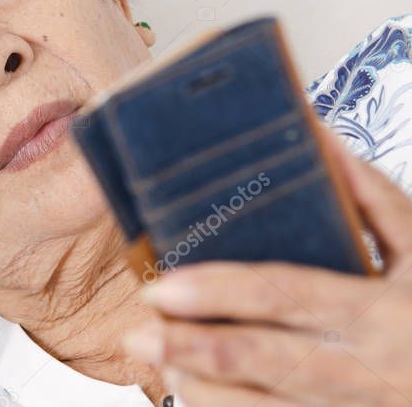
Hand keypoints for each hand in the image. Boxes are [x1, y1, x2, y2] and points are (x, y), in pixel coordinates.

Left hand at [123, 125, 411, 405]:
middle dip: (194, 349)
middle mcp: (367, 368)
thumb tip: (320, 137)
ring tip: (161, 362)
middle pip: (265, 358)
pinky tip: (199, 392)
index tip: (163, 287)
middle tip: (137, 334)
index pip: (286, 294)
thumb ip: (375, 199)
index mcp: (381, 311)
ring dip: (206, 389)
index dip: (221, 292)